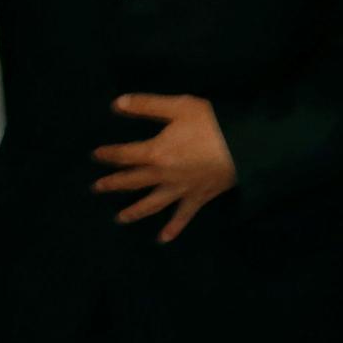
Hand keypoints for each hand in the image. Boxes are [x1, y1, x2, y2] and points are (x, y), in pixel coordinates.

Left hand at [92, 94, 237, 241]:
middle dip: (112, 184)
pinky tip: (163, 239)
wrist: (247, 147)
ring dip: (134, 212)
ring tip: (120, 218)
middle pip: (132, 182)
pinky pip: (183, 216)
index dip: (108, 154)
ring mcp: (180, 190)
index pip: (124, 155)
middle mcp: (162, 175)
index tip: (96, 155)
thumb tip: (116, 103)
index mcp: (155, 152)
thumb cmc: (212, 124)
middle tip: (97, 188)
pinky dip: (173, 229)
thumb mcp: (179, 107)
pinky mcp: (198, 198)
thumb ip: (146, 105)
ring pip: (151, 204)